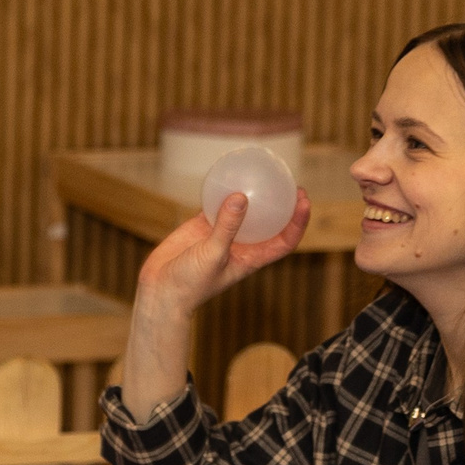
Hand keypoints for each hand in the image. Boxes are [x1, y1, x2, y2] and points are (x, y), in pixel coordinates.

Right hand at [134, 189, 312, 326]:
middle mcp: (241, 245)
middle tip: (289, 182)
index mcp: (251, 258)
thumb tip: (241, 196)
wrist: (160, 290)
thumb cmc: (191, 283)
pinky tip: (226, 174)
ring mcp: (222, 235)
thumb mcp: (213, 255)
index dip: (298, 222)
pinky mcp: (202, 227)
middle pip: (270, 223)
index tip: (304, 201)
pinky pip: (217, 205)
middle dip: (283, 205)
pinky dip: (223, 191)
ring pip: (244, 212)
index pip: (284, 241)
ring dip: (254, 195)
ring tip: (263, 173)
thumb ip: (227, 226)